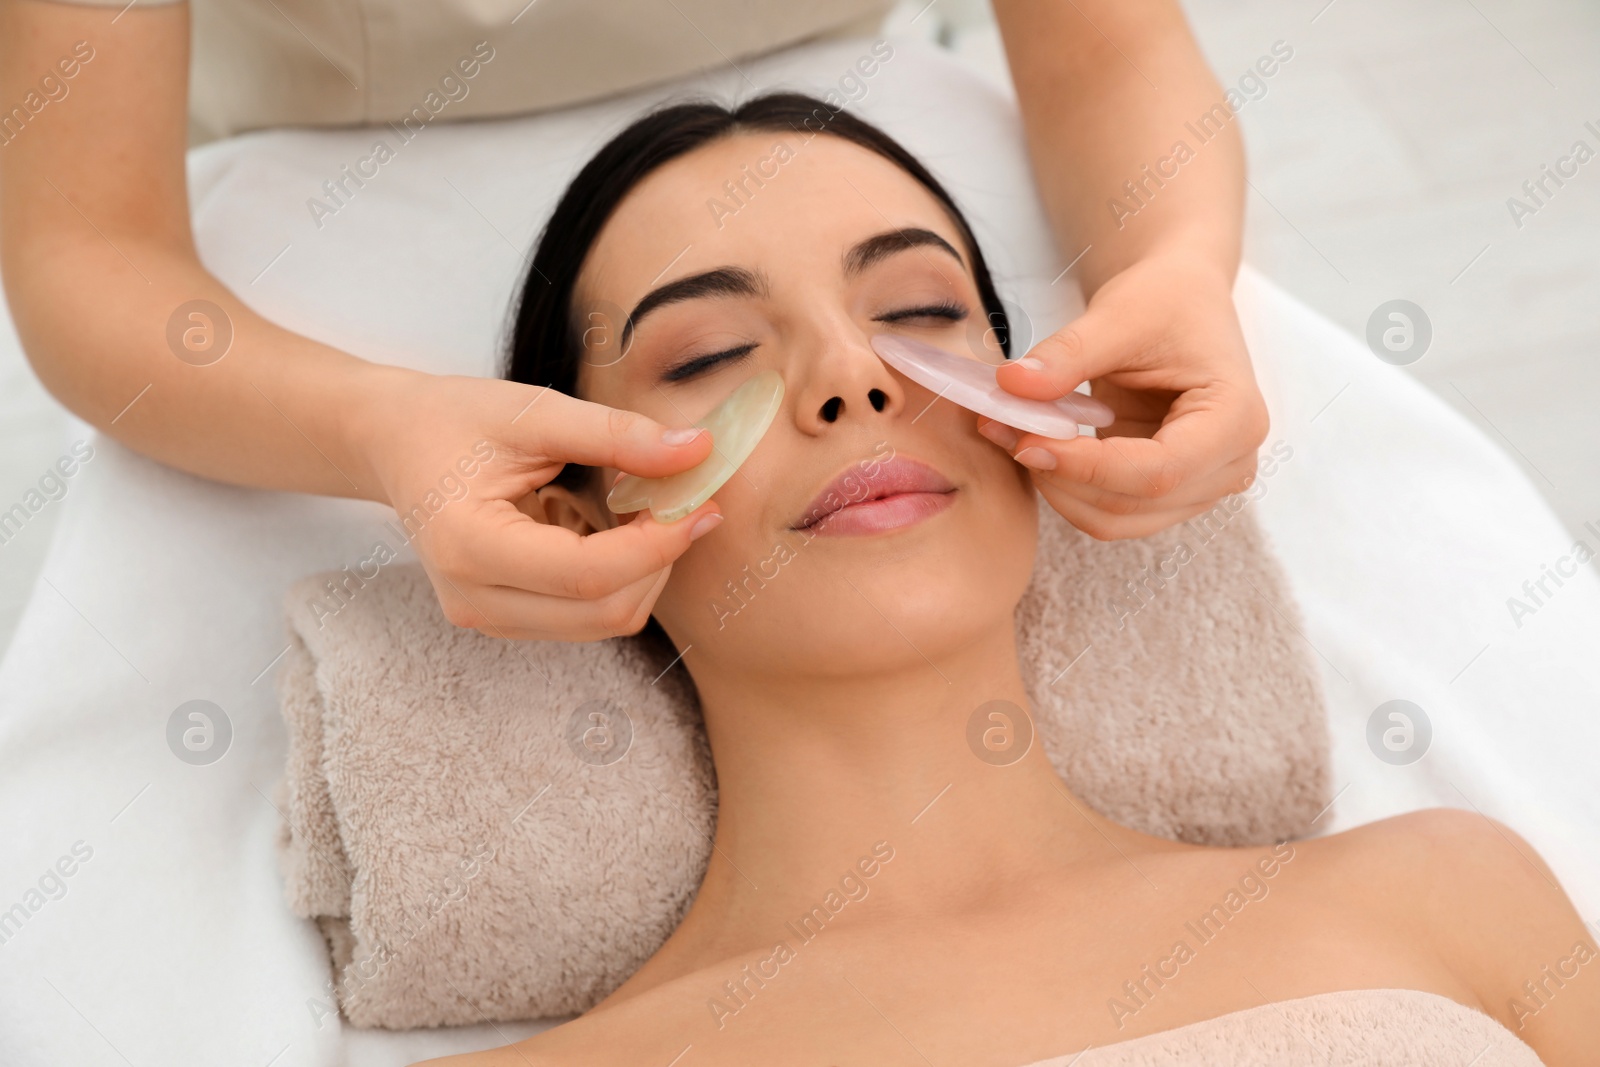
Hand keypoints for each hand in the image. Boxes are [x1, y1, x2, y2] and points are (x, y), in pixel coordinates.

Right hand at [352, 367, 720, 640]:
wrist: (394, 442)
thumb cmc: (453, 419)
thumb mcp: (533, 411)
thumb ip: (616, 434)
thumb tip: (696, 451)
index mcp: (469, 547)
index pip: (587, 575)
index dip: (657, 546)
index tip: (700, 504)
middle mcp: (475, 600)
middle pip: (603, 613)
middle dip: (659, 561)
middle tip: (683, 501)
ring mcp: (488, 618)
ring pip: (601, 622)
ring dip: (642, 571)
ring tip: (641, 507)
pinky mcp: (506, 618)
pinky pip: (585, 616)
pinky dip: (618, 576)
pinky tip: (611, 527)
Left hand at [979, 254, 1268, 538]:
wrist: (1179, 303)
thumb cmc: (1165, 302)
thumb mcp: (1119, 314)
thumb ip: (1067, 354)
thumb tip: (1010, 386)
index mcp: (1236, 419)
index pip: (1157, 471)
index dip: (1086, 466)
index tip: (1026, 442)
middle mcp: (1229, 465)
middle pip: (1133, 504)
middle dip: (1060, 476)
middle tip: (1001, 430)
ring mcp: (1198, 487)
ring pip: (1115, 520)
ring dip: (1055, 487)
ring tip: (1011, 434)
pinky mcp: (1165, 493)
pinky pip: (1106, 511)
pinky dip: (1064, 486)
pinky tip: (1036, 446)